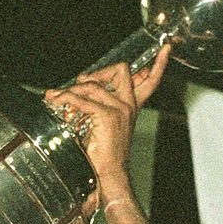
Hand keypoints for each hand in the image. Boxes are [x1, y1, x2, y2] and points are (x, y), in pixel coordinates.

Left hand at [44, 45, 169, 209]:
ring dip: (71, 90)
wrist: (108, 174)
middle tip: (82, 81)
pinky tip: (58, 102)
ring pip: (93, 85)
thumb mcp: (102, 126)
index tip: (166, 48)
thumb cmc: (104, 155)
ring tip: (56, 98)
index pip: (151, 81)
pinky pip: (82, 99)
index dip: (160, 64)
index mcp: (131, 108)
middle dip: (100, 71)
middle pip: (121, 72)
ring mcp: (119, 110)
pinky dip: (66, 99)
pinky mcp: (106, 116)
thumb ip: (94, 107)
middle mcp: (129, 106)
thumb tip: (76, 96)